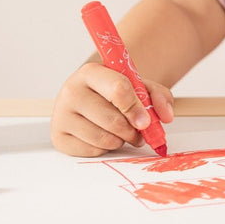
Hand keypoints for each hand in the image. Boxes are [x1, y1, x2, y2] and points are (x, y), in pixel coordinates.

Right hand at [51, 62, 173, 156]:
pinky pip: (92, 151)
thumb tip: (166, 116)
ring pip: (104, 139)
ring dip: (120, 141)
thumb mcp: (137, 87)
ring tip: (119, 133)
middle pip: (113, 120)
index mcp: (91, 72)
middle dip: (132, 131)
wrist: (88, 98)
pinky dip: (104, 149)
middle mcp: (71, 90)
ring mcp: (61, 113)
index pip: (118, 90)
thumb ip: (157, 97)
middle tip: (136, 131)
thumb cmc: (113, 93)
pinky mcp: (58, 135)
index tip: (145, 121)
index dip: (137, 109)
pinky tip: (101, 137)